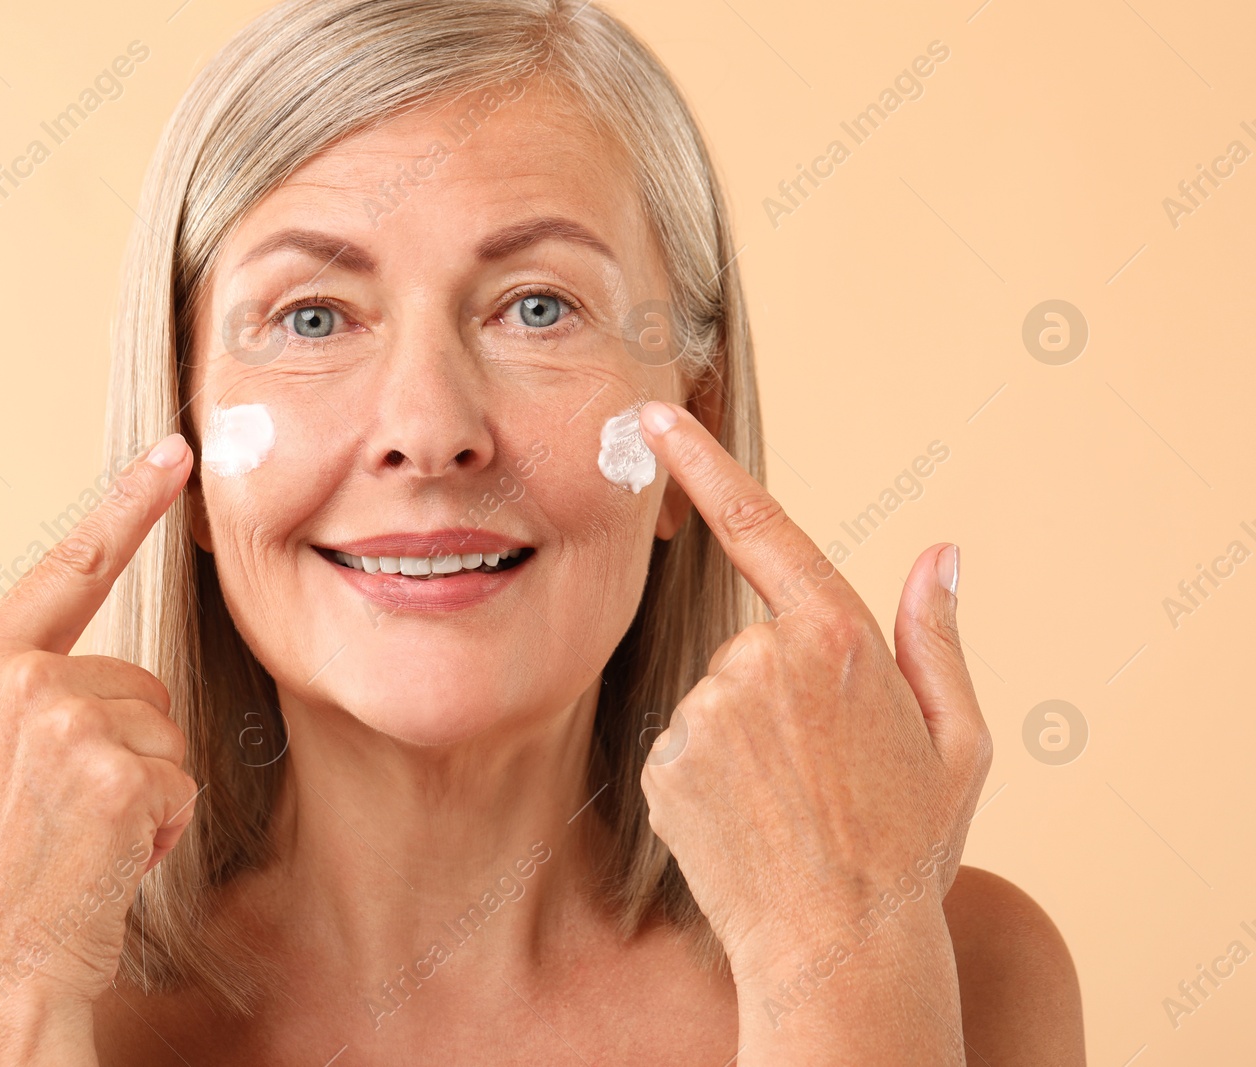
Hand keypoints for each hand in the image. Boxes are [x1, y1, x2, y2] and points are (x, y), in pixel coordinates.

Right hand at [0, 433, 198, 1065]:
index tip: (176, 452)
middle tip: (69, 811)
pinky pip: (179, 784)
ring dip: (144, 791)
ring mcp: (70, 727)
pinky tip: (108, 861)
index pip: (69, 568)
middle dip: (125, 749)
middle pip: (141, 682)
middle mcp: (23, 683)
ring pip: (166, 733)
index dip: (128, 505)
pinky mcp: (117, 776)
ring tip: (85, 836)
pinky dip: (159, 831)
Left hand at [635, 402, 989, 1055]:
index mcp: (836, 640)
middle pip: (750, 645)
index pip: (759, 526)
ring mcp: (703, 713)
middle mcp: (759, 661)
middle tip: (822, 769)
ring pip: (714, 699)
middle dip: (779, 692)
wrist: (838, 949)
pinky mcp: (662, 763)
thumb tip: (942, 555)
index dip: (700, 463)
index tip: (653, 417)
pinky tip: (746, 822)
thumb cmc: (907, 846)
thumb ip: (938, 638)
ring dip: (743, 739)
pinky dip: (707, 777)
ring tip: (787, 805)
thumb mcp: (955, 741)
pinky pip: (682, 749)